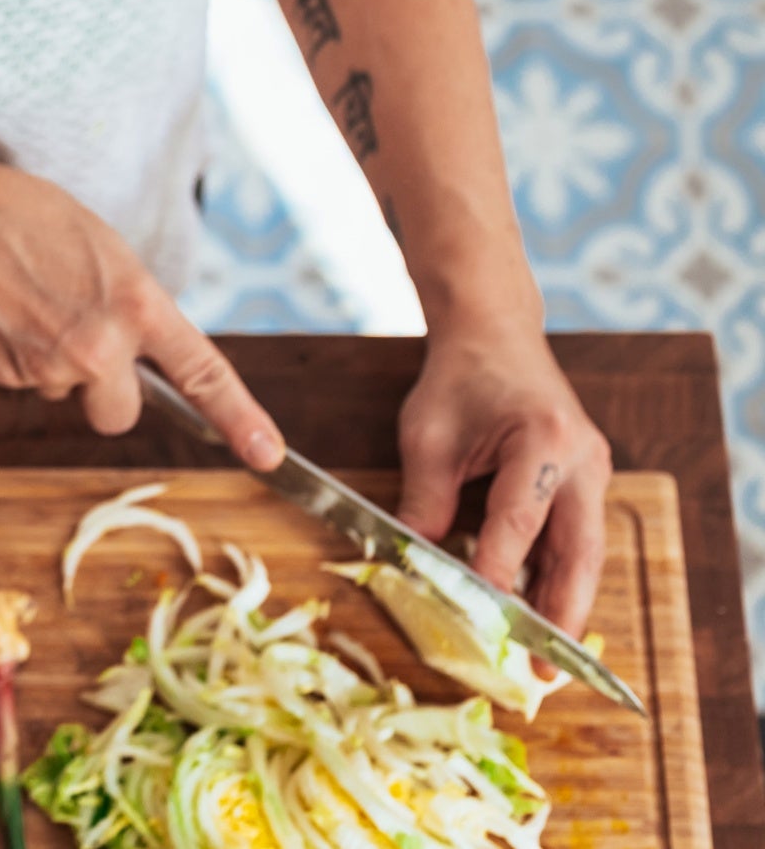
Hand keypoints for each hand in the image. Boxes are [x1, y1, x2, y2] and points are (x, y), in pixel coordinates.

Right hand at [0, 147, 282, 469]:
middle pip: (118, 414)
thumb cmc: (23, 214)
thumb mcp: (101, 248)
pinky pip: (20, 381)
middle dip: (103, 391)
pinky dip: (10, 355)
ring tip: (24, 301)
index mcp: (137, 304)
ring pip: (62, 392)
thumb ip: (128, 303)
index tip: (268, 456)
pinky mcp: (4, 377)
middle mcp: (100, 347)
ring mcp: (50, 368)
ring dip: (48, 362)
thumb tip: (129, 348)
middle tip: (77, 338)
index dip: (240, 419)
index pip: (202, 373)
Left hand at [396, 322, 611, 638]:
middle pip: (578, 552)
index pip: (519, 520)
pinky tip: (535, 610)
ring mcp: (592, 471)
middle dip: (560, 614)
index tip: (480, 616)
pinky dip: (556, 576)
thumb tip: (411, 561)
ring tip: (542, 657)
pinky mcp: (585, 481)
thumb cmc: (458, 377)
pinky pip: (574, 538)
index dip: (497, 570)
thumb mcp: (427, 435)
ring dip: (563, 603)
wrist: (494, 332)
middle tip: (541, 671)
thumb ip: (424, 499)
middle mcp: (583, 459)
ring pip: (584, 553)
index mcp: (544, 439)